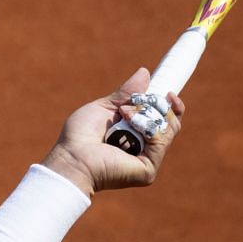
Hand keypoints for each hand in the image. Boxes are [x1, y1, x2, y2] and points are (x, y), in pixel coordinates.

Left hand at [40, 69, 184, 196]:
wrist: (72, 155)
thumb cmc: (80, 135)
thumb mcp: (104, 107)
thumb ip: (126, 94)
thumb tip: (145, 73)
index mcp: (136, 136)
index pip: (162, 121)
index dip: (169, 107)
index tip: (170, 93)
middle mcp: (145, 149)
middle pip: (168, 122)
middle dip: (154, 106)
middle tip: (132, 104)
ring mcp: (149, 160)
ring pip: (167, 128)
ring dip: (145, 113)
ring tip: (124, 114)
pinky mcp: (148, 169)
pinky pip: (160, 140)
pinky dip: (146, 125)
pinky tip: (130, 122)